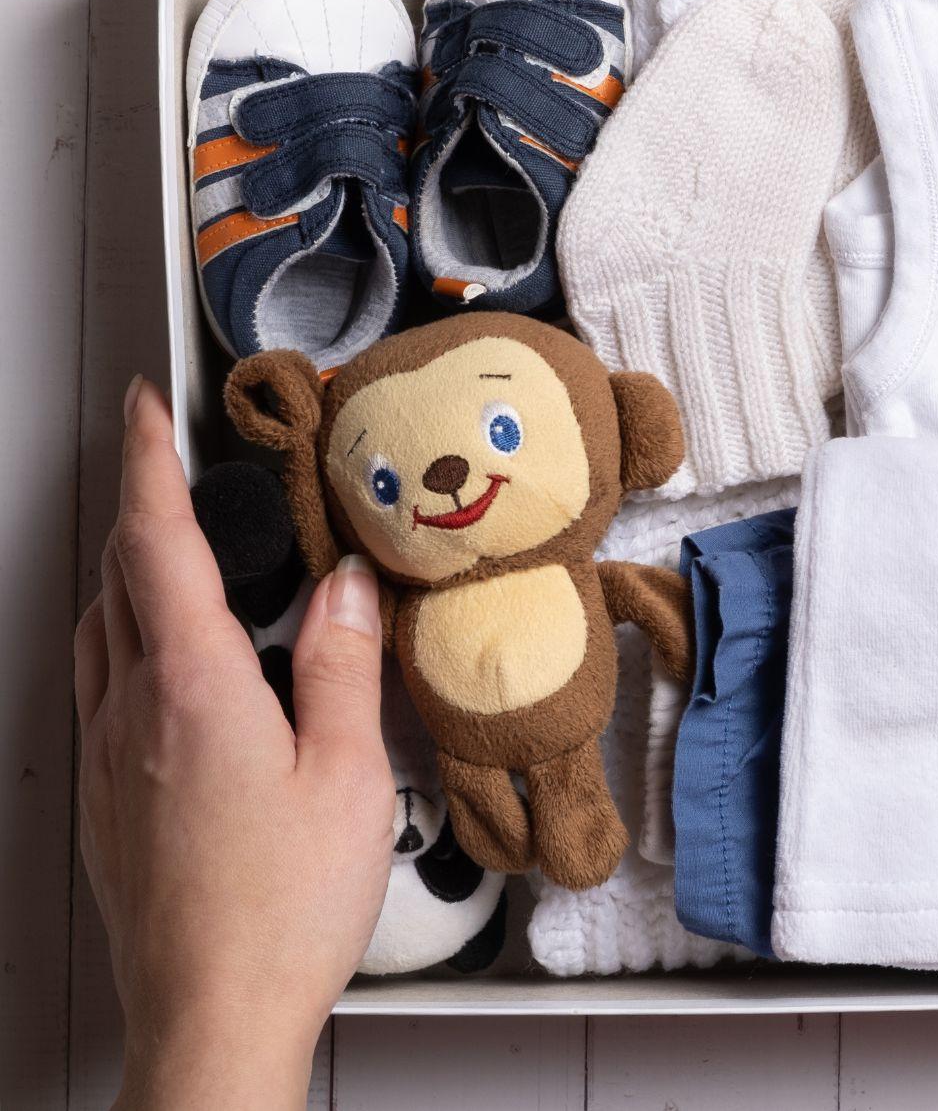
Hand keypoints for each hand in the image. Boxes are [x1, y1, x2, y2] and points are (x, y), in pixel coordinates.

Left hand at [74, 378, 392, 1109]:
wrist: (211, 1017)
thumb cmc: (282, 910)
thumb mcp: (348, 774)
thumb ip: (339, 665)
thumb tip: (342, 585)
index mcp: (192, 688)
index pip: (156, 544)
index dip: (151, 465)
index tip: (149, 408)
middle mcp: (130, 713)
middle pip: (118, 581)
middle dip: (144, 514)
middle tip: (179, 474)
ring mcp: (106, 761)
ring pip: (101, 634)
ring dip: (132, 579)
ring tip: (182, 561)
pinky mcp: (103, 804)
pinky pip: (101, 689)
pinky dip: (129, 642)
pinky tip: (173, 668)